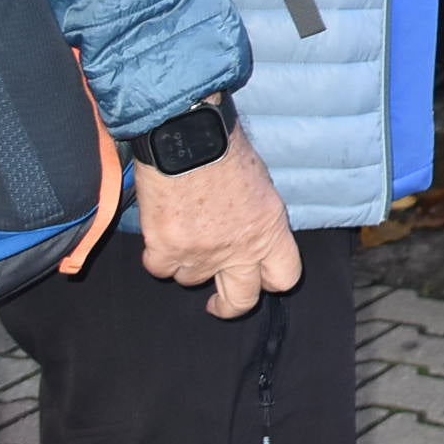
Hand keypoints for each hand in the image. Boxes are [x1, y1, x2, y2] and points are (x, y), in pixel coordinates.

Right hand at [133, 121, 299, 318]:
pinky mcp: (165, 249)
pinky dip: (159, 255)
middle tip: (218, 303)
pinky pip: (161, 269)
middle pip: (241, 301)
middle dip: (229, 306)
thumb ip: (259, 220)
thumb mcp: (262, 185)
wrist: (188, 137)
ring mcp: (201, 253)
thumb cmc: (226, 152)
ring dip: (188, 263)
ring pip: (191, 280)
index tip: (259, 281)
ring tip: (186, 232)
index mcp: (269, 230)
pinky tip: (162, 232)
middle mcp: (239, 248)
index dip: (271, 281)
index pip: (285, 277)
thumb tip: (252, 237)